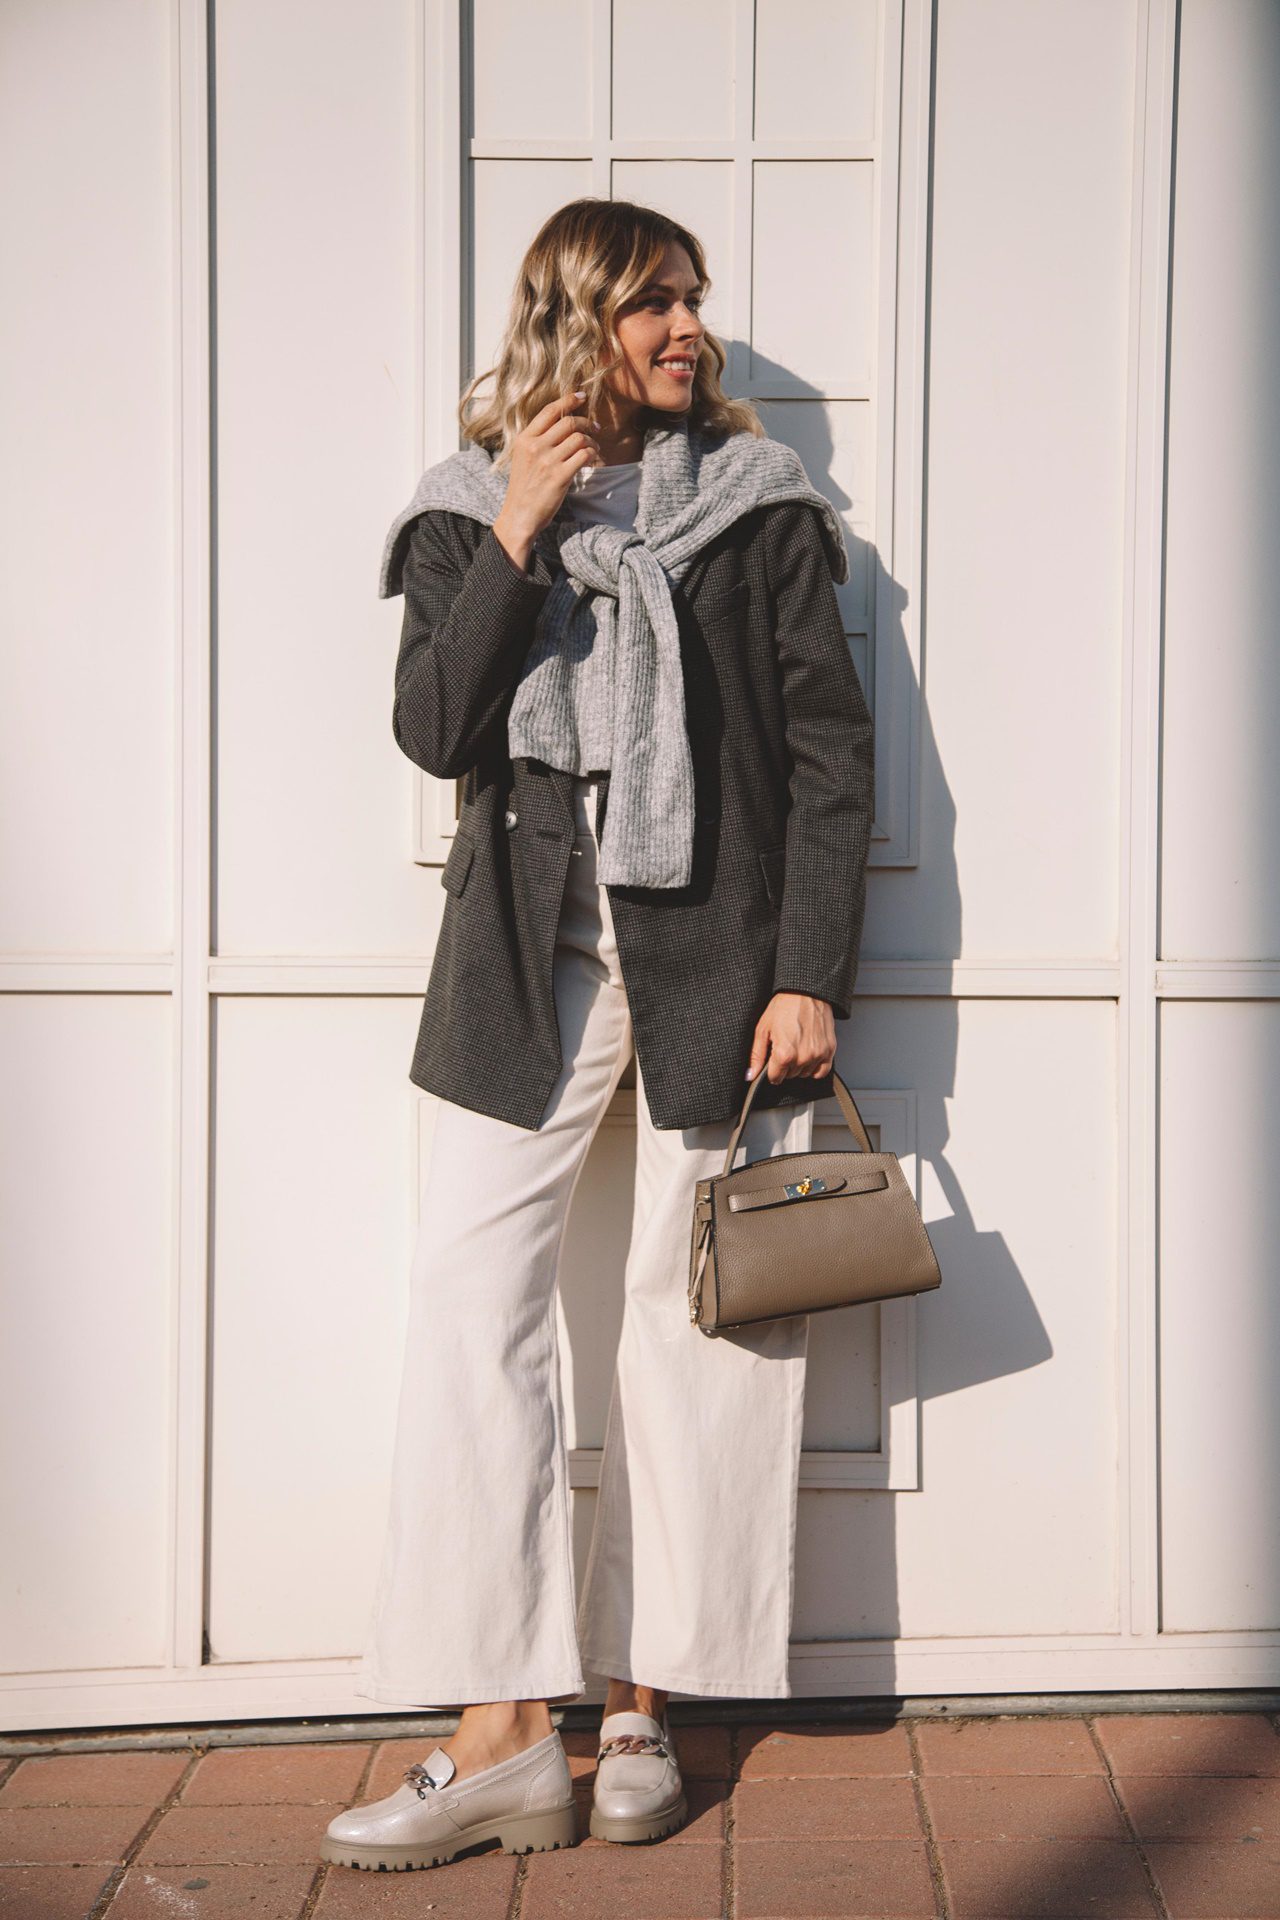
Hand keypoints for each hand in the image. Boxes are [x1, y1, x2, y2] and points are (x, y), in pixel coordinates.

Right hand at [492, 388, 600, 570]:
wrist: (520, 515)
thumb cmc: (524, 487)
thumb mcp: (522, 458)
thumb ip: (538, 440)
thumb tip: (562, 423)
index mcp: (524, 439)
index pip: (549, 410)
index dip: (568, 400)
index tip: (582, 396)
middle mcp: (535, 447)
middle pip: (568, 422)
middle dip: (586, 422)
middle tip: (594, 428)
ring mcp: (547, 461)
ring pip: (579, 438)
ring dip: (591, 440)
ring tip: (594, 447)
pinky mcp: (560, 476)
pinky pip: (584, 455)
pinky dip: (592, 454)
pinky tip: (593, 459)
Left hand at [746, 993, 836, 1085]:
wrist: (806, 992)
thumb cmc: (785, 1006)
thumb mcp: (763, 1028)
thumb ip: (756, 1055)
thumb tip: (750, 1075)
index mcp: (784, 1054)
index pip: (775, 1078)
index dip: (771, 1070)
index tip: (772, 1061)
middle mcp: (802, 1057)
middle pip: (790, 1076)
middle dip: (785, 1066)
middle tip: (785, 1047)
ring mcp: (817, 1055)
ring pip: (804, 1074)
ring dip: (799, 1066)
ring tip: (797, 1047)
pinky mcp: (829, 1050)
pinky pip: (822, 1072)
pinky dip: (815, 1068)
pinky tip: (809, 1056)